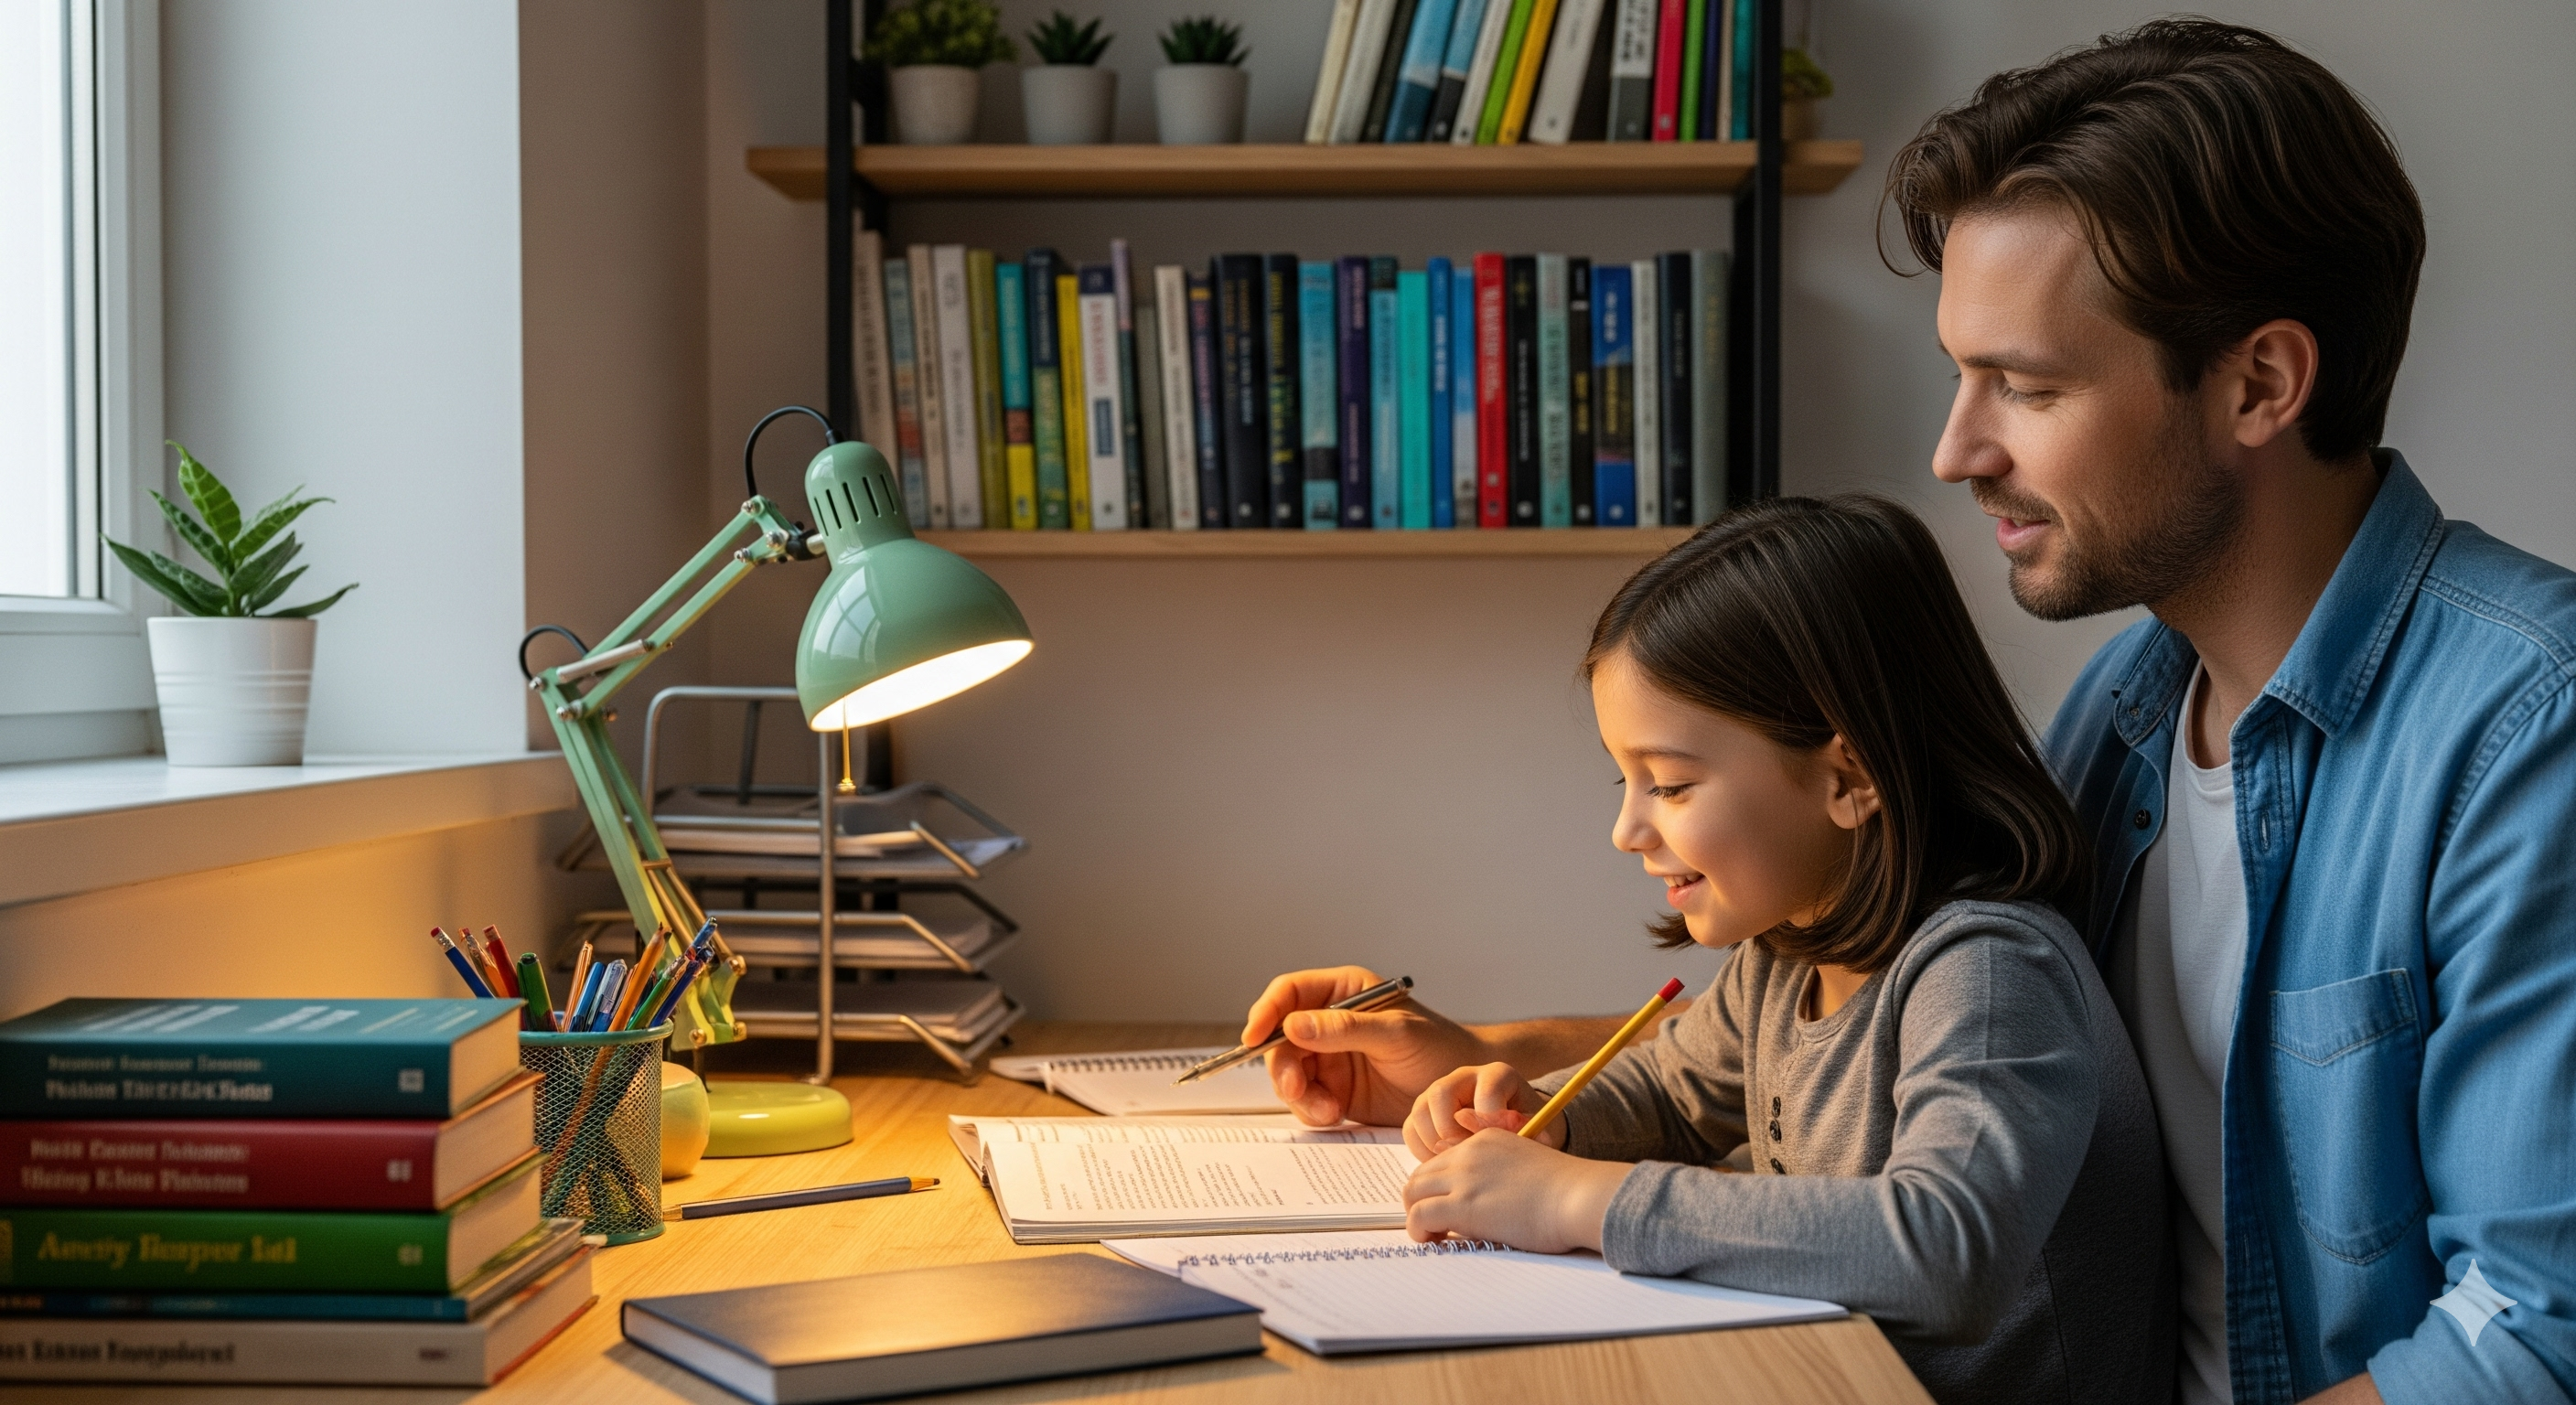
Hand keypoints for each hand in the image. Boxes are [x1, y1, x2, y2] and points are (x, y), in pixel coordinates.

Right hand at [1245, 967, 1492, 1125]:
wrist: (1463, 1094)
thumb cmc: (1440, 1049)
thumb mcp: (1396, 1034)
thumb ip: (1345, 1029)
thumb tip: (1294, 1025)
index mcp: (1343, 992)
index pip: (1290, 993)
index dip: (1266, 1012)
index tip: (1253, 1037)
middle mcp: (1330, 1023)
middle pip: (1280, 1039)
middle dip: (1283, 1065)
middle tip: (1296, 1087)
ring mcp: (1330, 1059)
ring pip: (1289, 1073)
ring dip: (1299, 1094)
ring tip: (1328, 1110)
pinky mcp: (1335, 1091)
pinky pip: (1305, 1100)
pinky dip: (1312, 1111)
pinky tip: (1335, 1116)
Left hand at [1401, 1127, 1628, 1253]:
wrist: (1578, 1196)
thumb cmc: (1566, 1191)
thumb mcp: (1527, 1167)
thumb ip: (1501, 1175)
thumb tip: (1486, 1205)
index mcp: (1485, 1140)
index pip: (1442, 1160)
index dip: (1438, 1187)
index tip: (1447, 1208)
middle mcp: (1469, 1153)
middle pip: (1421, 1174)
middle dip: (1421, 1201)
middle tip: (1436, 1226)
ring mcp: (1464, 1177)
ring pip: (1413, 1192)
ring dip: (1416, 1216)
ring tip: (1434, 1236)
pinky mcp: (1463, 1205)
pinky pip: (1418, 1216)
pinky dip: (1418, 1231)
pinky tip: (1433, 1241)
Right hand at [1404, 1062, 1558, 1159]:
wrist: (1519, 1129)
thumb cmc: (1528, 1129)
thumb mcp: (1536, 1129)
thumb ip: (1523, 1134)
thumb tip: (1500, 1145)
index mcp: (1497, 1075)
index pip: (1487, 1091)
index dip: (1491, 1123)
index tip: (1497, 1145)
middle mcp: (1464, 1077)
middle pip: (1441, 1092)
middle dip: (1452, 1131)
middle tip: (1466, 1155)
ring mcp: (1440, 1092)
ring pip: (1420, 1109)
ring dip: (1434, 1142)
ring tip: (1454, 1162)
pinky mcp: (1425, 1111)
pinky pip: (1411, 1128)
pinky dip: (1422, 1150)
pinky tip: (1443, 1164)